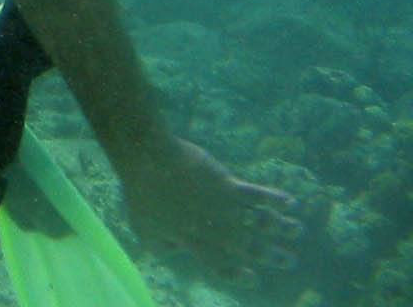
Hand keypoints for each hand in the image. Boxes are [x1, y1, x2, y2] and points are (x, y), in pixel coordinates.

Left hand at [121, 135, 299, 284]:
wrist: (149, 160)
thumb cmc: (141, 193)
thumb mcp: (143, 229)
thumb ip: (160, 245)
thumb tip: (172, 251)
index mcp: (194, 242)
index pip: (221, 265)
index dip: (238, 275)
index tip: (254, 279)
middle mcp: (214, 229)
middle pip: (251, 248)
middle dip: (273, 256)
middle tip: (291, 261)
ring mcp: (223, 206)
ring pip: (261, 222)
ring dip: (283, 228)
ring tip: (298, 231)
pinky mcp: (227, 183)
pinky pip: (257, 194)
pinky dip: (275, 199)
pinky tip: (290, 201)